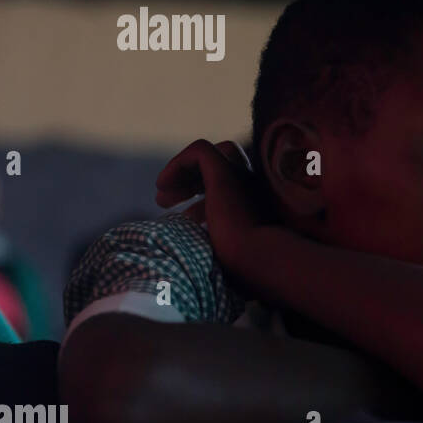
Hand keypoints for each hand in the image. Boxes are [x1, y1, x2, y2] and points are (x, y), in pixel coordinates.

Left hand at [155, 140, 272, 279]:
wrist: (261, 261)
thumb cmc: (247, 270)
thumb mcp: (228, 256)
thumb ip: (217, 249)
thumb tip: (193, 261)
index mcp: (255, 205)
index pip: (228, 187)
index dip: (201, 197)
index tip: (183, 218)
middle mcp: (252, 187)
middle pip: (219, 167)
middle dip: (188, 182)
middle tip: (165, 202)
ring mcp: (242, 177)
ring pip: (212, 154)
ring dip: (182, 171)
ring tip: (161, 196)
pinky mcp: (226, 173)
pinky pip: (200, 151)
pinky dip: (178, 164)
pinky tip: (163, 185)